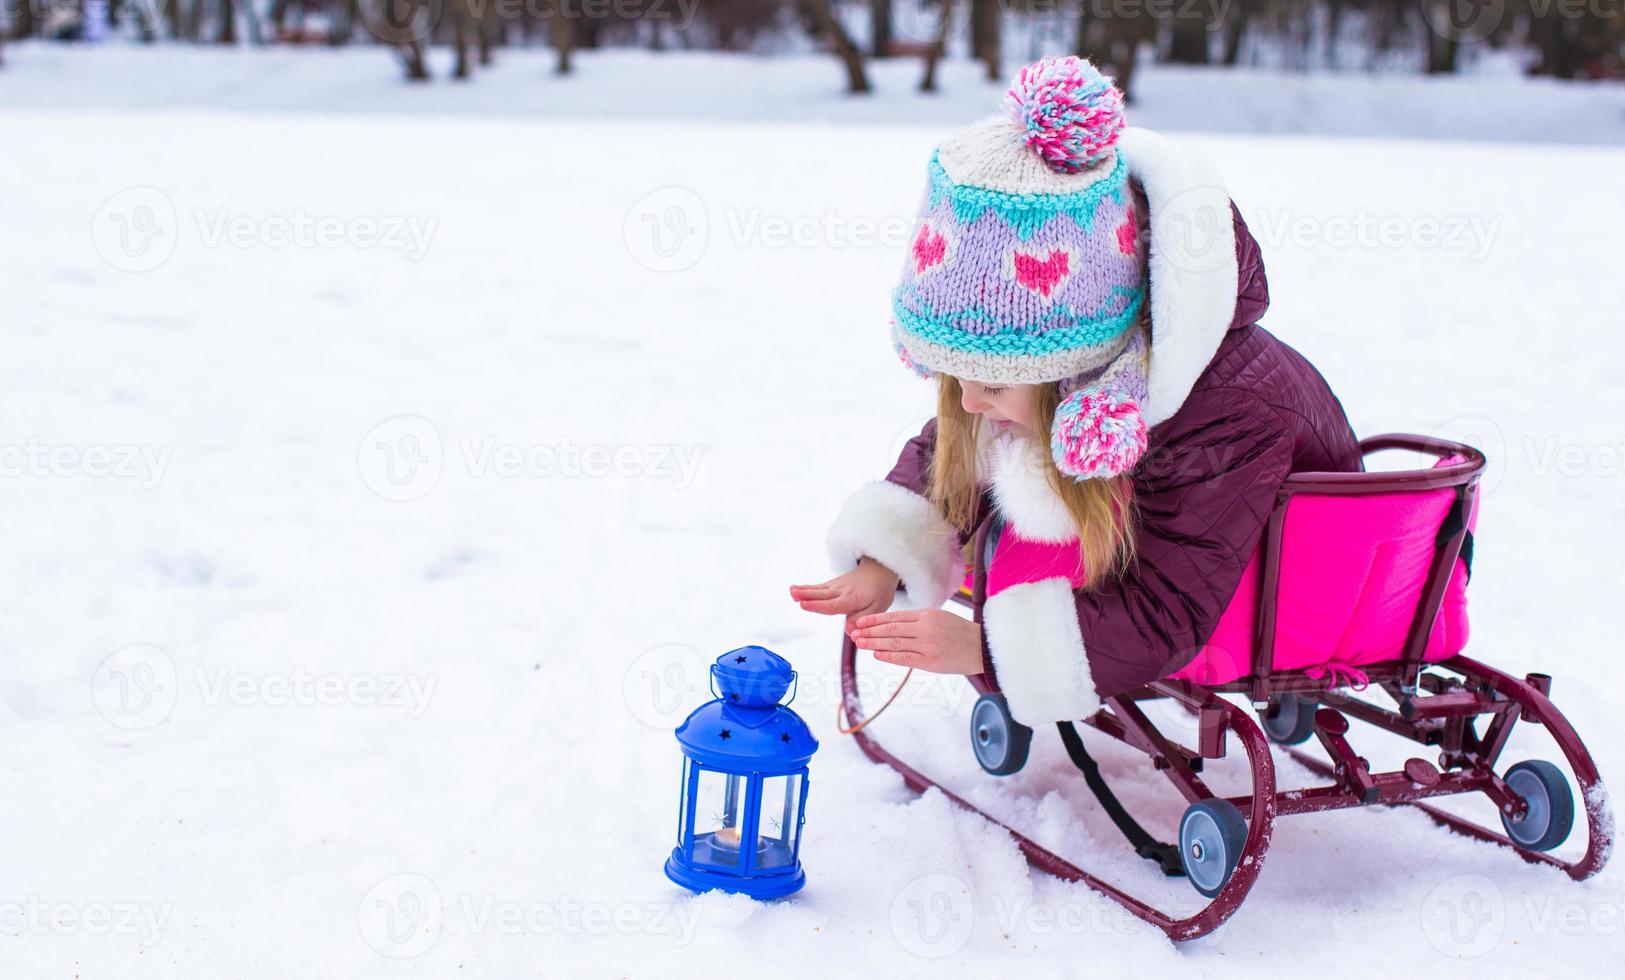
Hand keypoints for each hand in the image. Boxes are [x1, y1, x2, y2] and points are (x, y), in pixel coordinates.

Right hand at [789, 558, 900, 630]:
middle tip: (793, 593)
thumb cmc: (879, 591)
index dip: (818, 606)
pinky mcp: (832, 584)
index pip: (833, 605)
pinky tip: (795, 589)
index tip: (804, 605)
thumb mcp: (878, 608)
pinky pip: (819, 587)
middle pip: (822, 595)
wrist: (879, 571)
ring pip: (819, 590)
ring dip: (804, 590)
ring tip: (791, 590)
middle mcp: (842, 592)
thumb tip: (848, 631)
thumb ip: (862, 620)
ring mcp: (836, 586)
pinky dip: (807, 588)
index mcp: (853, 599)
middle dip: (807, 595)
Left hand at [848, 609, 984, 674]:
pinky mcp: (931, 661)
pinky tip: (876, 654)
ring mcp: (928, 645)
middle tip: (853, 633)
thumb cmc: (960, 633)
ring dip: (874, 643)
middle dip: (870, 631)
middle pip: (891, 629)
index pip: (895, 617)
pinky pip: (905, 658)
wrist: (982, 648)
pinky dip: (889, 656)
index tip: (860, 621)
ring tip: (859, 643)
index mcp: (927, 615)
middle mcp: (925, 628)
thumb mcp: (940, 618)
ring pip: (895, 643)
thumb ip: (918, 621)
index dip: (875, 620)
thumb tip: (893, 626)